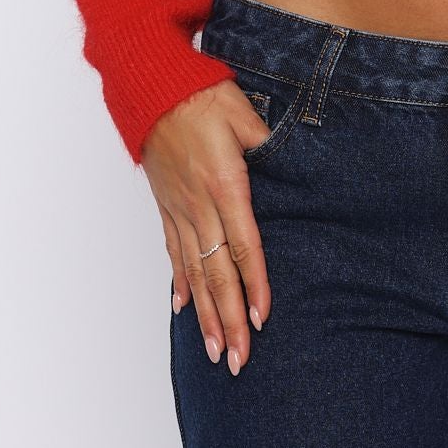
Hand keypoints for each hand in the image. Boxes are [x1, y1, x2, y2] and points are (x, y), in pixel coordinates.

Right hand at [140, 78, 273, 374]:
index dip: (255, 285)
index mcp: (224, 186)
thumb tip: (296, 165)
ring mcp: (179, 210)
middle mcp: (198, 206)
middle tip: (238, 360)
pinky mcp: (166, 206)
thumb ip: (269, 146)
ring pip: (193, 273)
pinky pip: (172, 252)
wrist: (152, 87)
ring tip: (213, 351)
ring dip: (204, 315)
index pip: (244, 246)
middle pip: (217, 273)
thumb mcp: (245, 116)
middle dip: (229, 320)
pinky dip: (179, 284)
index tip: (263, 320)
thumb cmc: (202, 96)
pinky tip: (184, 309)